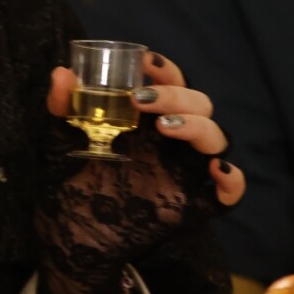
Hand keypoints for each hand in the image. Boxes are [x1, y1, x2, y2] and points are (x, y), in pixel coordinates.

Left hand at [45, 48, 243, 208]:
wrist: (68, 232)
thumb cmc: (69, 180)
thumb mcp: (60, 140)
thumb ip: (63, 107)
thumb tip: (61, 73)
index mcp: (148, 122)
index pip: (174, 85)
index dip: (168, 70)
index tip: (145, 61)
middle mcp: (171, 144)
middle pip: (201, 107)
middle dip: (178, 97)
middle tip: (141, 100)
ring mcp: (182, 174)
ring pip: (216, 142)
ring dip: (198, 127)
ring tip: (164, 128)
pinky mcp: (187, 207)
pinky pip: (225, 197)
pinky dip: (232, 182)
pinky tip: (215, 170)